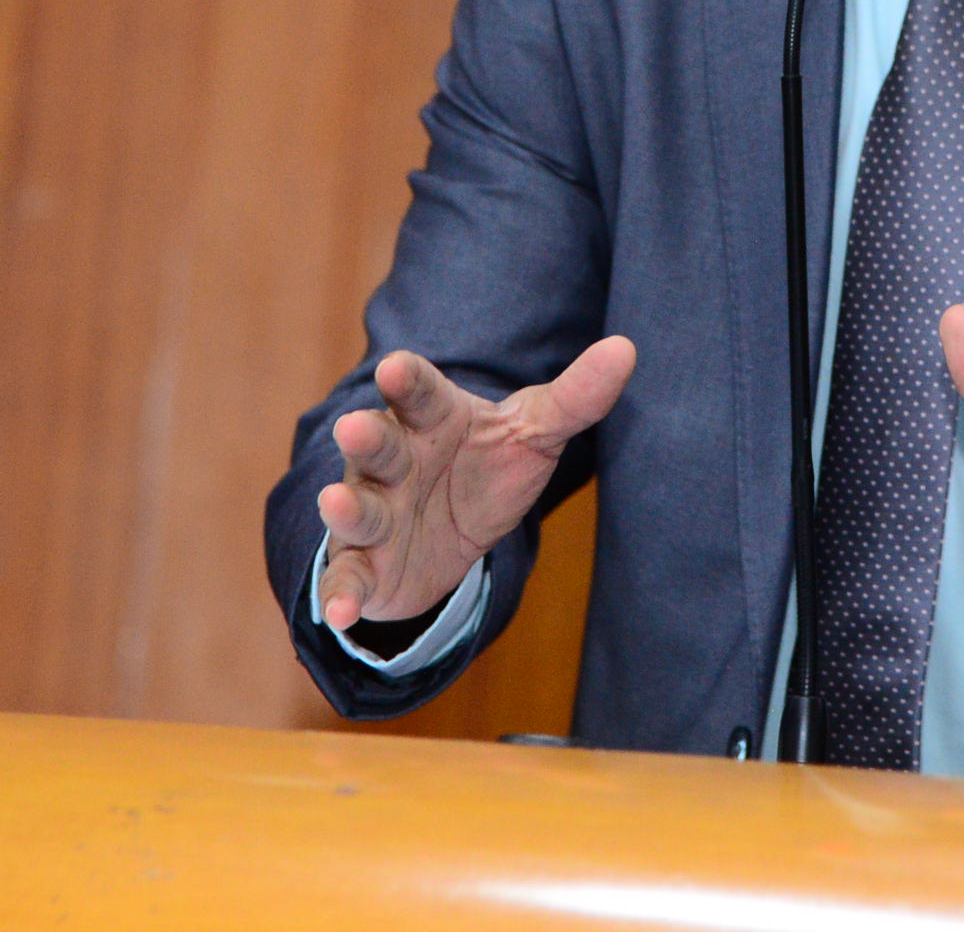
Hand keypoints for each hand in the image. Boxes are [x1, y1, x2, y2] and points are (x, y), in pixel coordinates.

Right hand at [314, 336, 635, 632]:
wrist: (451, 534)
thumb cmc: (488, 465)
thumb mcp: (534, 432)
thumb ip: (575, 396)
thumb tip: (626, 349)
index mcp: (431, 417)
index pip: (416, 391)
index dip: (406, 379)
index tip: (395, 366)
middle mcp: (393, 459)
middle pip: (378, 445)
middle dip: (366, 437)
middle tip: (354, 427)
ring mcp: (374, 512)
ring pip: (356, 507)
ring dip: (345, 508)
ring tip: (336, 501)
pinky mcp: (365, 565)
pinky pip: (348, 578)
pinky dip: (339, 596)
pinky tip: (339, 615)